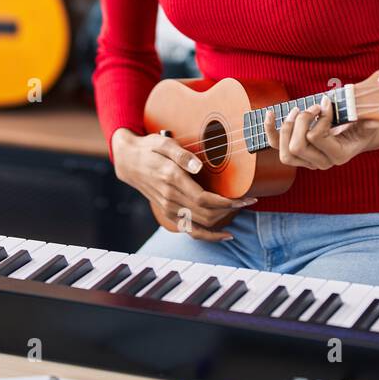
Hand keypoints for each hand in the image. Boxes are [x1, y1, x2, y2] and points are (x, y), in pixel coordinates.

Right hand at [111, 128, 255, 240]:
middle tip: (249, 201)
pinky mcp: (168, 214)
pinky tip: (224, 235)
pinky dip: (208, 236)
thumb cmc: (149, 149)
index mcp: (171, 180)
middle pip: (207, 214)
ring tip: (240, 212)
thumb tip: (198, 167)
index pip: (205, 199)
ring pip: (200, 226)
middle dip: (231, 211)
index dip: (228, 203)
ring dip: (223, 222)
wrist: (129, 162)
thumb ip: (181, 154)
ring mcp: (168, 209)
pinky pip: (191, 231)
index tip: (246, 198)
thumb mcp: (163, 143)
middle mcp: (170, 198)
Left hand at [263, 95, 378, 170]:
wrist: (358, 133)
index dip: (320, 117)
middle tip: (314, 107)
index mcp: (339, 156)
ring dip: (288, 126)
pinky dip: (271, 129)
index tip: (328, 103)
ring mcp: (307, 161)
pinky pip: (276, 146)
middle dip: (302, 121)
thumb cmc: (363, 124)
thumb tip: (378, 118)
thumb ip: (373, 119)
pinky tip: (270, 113)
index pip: (316, 137)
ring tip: (299, 110)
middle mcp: (321, 163)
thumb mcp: (370, 120)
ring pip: (285, 151)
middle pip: (297, 146)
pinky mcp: (297, 153)